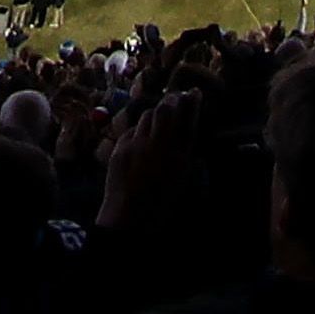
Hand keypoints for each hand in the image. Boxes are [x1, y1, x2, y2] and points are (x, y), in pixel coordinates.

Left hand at [97, 86, 195, 231]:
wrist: (128, 221)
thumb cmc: (161, 209)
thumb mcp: (182, 184)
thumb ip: (186, 158)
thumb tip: (186, 138)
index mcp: (179, 156)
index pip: (187, 120)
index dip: (192, 103)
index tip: (195, 92)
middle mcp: (157, 145)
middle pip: (165, 110)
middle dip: (171, 100)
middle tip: (175, 97)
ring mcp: (136, 145)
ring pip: (145, 116)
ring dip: (154, 113)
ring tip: (160, 115)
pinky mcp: (119, 149)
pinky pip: (130, 131)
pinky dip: (138, 130)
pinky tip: (141, 136)